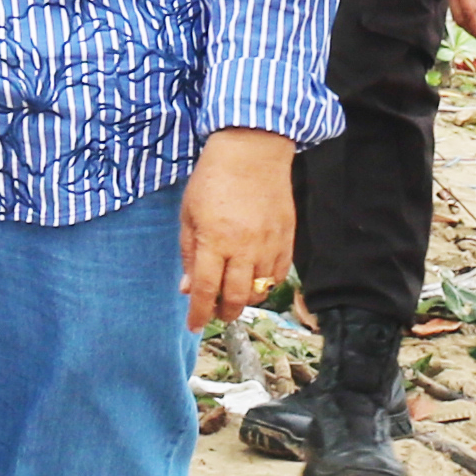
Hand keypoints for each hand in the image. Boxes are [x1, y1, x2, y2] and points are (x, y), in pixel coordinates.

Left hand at [181, 124, 295, 328]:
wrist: (252, 150)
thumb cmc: (214, 178)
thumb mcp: (189, 214)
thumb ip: (190, 254)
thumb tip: (188, 288)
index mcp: (215, 240)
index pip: (206, 289)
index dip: (199, 313)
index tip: (194, 326)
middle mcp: (244, 247)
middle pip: (237, 297)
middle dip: (224, 313)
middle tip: (216, 313)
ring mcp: (269, 243)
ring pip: (261, 290)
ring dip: (246, 299)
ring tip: (235, 294)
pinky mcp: (287, 237)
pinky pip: (279, 274)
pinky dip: (267, 284)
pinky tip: (255, 278)